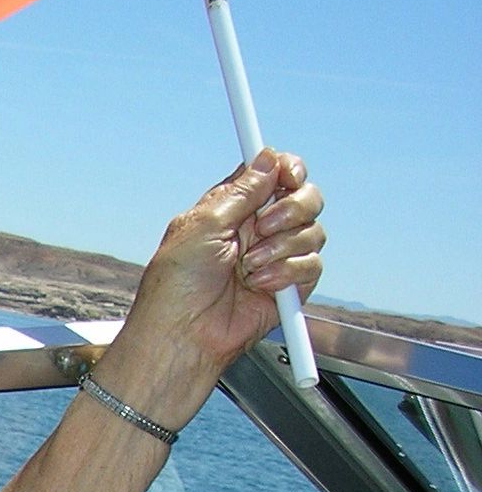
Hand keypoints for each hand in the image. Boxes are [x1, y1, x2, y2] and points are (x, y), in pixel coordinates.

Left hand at [99, 149, 324, 431]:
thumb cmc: (177, 284)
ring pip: (313, 232)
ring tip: (248, 268)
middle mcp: (259, 229)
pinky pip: (312, 266)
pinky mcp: (290, 287)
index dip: (289, 169)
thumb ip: (241, 191)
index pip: (276, 173)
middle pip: (306, 197)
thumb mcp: (203, 224)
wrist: (184, 334)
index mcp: (234, 207)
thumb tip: (268, 157)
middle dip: (293, 208)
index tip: (288, 174)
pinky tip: (259, 285)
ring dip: (282, 247)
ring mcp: (277, 257)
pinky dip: (287, 273)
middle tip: (263, 227)